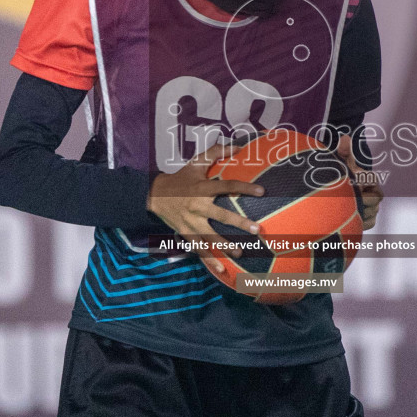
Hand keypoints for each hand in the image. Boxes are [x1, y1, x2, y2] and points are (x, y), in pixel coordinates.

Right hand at [147, 142, 262, 275]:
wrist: (154, 195)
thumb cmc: (181, 178)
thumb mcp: (195, 163)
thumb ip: (216, 152)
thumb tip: (239, 146)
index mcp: (202, 188)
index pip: (226, 186)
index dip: (244, 188)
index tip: (262, 191)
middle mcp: (197, 205)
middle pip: (220, 215)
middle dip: (238, 223)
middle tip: (256, 230)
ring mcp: (190, 221)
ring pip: (210, 236)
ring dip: (225, 246)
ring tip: (241, 253)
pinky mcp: (185, 233)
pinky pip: (199, 248)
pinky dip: (209, 260)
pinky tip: (221, 271)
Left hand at [335, 135, 382, 230]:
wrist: (337, 195)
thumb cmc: (340, 177)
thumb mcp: (341, 165)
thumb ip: (343, 152)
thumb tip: (345, 137)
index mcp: (371, 179)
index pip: (372, 183)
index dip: (360, 186)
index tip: (351, 185)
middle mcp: (377, 193)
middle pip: (373, 201)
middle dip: (359, 200)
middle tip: (345, 198)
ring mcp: (375, 207)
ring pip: (371, 213)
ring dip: (358, 211)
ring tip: (345, 207)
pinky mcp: (371, 219)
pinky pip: (368, 222)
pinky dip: (359, 221)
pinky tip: (349, 216)